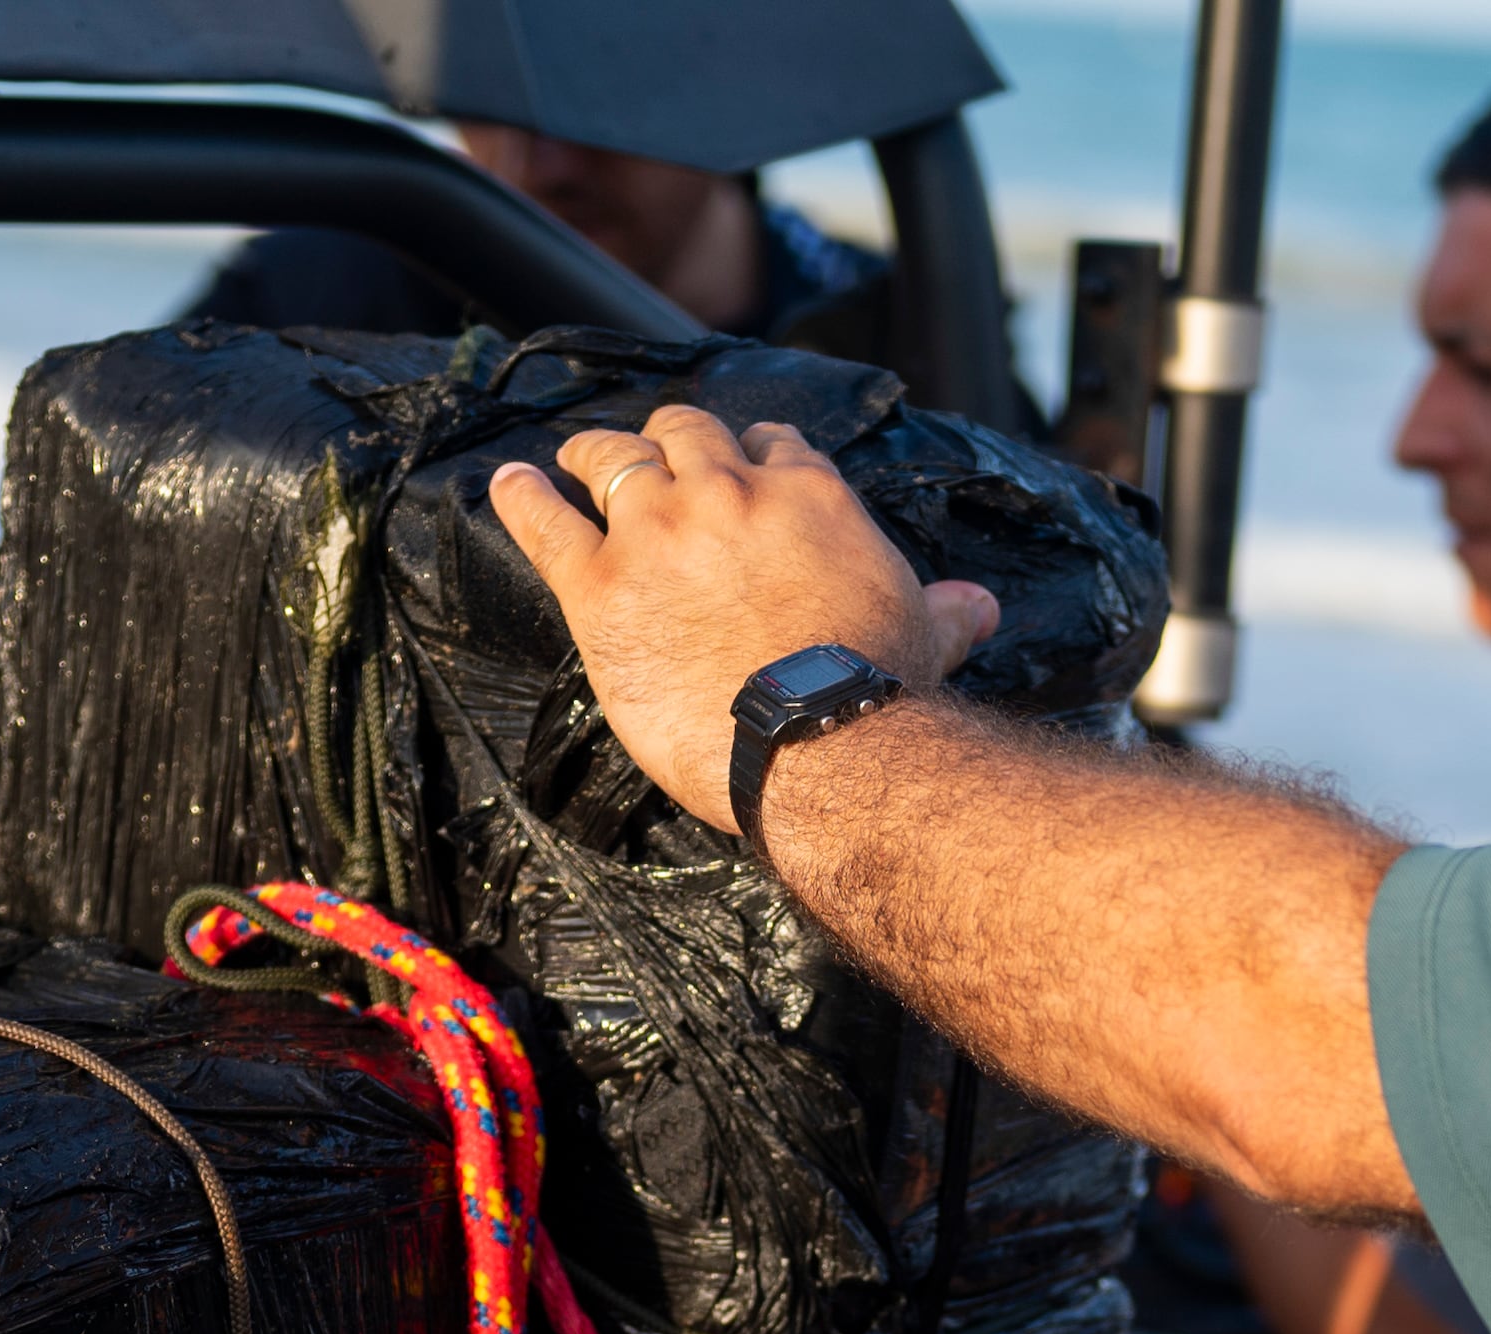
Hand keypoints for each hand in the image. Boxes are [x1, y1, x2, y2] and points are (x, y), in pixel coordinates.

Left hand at [488, 407, 1002, 828]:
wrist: (818, 744)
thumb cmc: (875, 695)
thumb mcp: (924, 637)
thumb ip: (943, 612)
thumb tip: (981, 608)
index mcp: (807, 493)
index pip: (771, 443)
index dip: (750, 452)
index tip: (740, 466)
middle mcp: (727, 491)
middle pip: (685, 433)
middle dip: (668, 439)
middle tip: (650, 456)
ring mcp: (656, 530)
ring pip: (611, 458)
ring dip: (593, 454)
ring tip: (574, 460)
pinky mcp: (598, 583)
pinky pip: (544, 521)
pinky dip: (522, 497)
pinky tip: (509, 486)